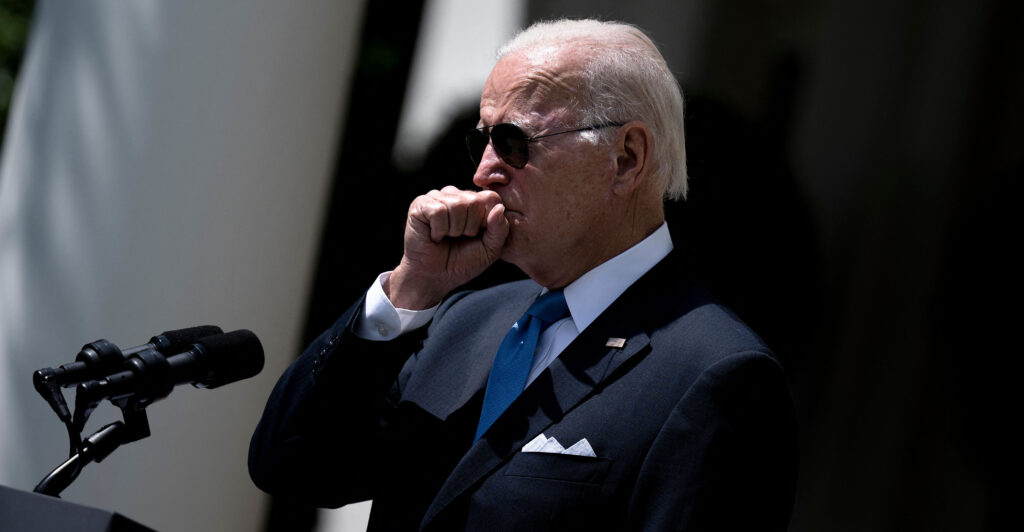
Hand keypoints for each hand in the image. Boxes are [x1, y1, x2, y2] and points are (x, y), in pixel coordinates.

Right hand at [385, 186, 508, 308]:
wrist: (434, 277)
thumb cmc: (461, 263)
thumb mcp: (490, 250)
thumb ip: (500, 230)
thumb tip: (499, 208)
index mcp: (475, 202)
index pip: (491, 198)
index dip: (486, 222)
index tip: (476, 236)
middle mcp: (457, 195)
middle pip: (475, 201)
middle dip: (470, 228)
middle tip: (458, 238)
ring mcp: (438, 197)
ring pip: (457, 205)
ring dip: (453, 230)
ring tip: (446, 237)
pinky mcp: (421, 204)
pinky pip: (439, 211)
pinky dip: (439, 230)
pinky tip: (434, 235)